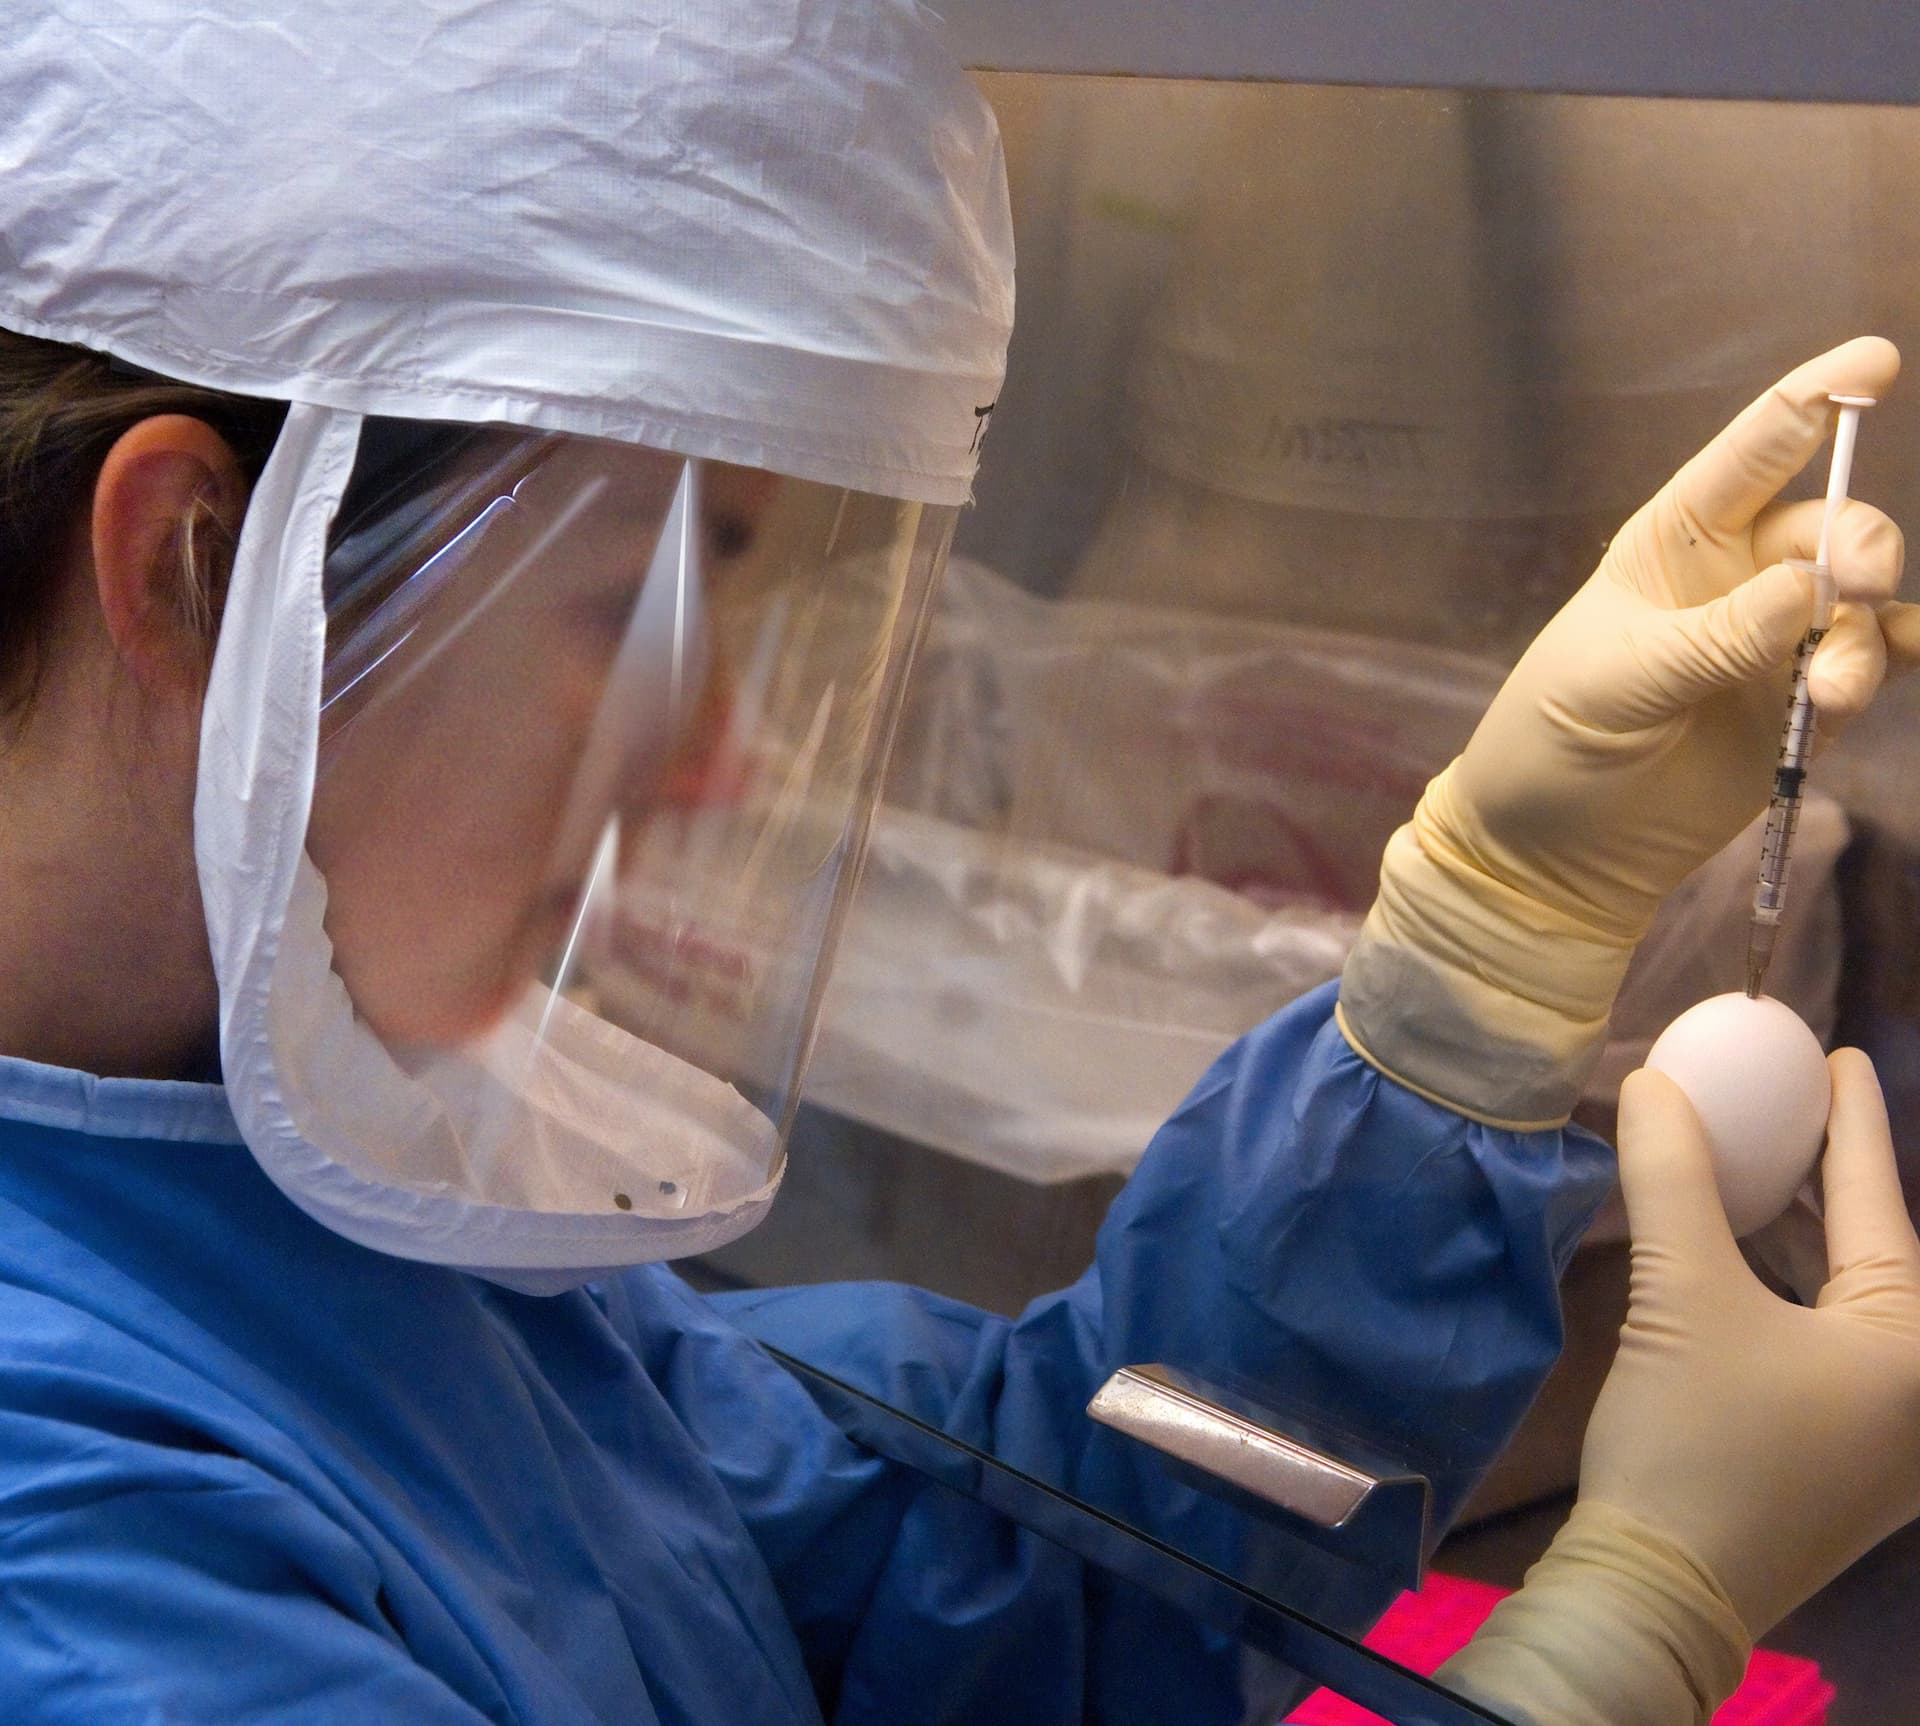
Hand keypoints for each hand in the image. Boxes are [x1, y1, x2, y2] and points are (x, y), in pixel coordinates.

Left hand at [1341, 339, 1909, 1124]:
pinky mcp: (1802, 706)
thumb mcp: (1614, 683)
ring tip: (1827, 690)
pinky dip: (1891, 662)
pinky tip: (1882, 676)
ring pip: (1861, 602)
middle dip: (1857, 542)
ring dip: (1863, 634)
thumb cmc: (1552, 742)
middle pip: (1830, 526)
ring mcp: (1776, 642)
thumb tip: (1805, 589)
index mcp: (1673, 543)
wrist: (1552, 852)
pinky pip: (1875, 665)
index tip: (1872, 360)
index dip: (1814, 401)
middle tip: (1850, 585)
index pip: (1753, 453)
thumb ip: (1713, 638)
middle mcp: (1737, 578)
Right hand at [1436, 1050, 1919, 1725]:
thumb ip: (1672, 1179)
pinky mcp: (1836, 1463)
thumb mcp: (1682, 1296)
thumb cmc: (1697, 1441)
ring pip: (1848, 1301)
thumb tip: (1652, 1082)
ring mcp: (1884, 1438)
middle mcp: (1917, 1393)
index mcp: (1911, 1349)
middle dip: (1827, 1174)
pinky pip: (1825, 1343)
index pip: (1878, 1205)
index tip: (1839, 1050)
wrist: (1659, 1592)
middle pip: (1874, 1253)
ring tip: (1763, 1163)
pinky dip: (1787, 1287)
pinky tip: (1743, 1257)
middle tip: (1789, 1100)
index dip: (1851, 1120)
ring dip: (1802, 1232)